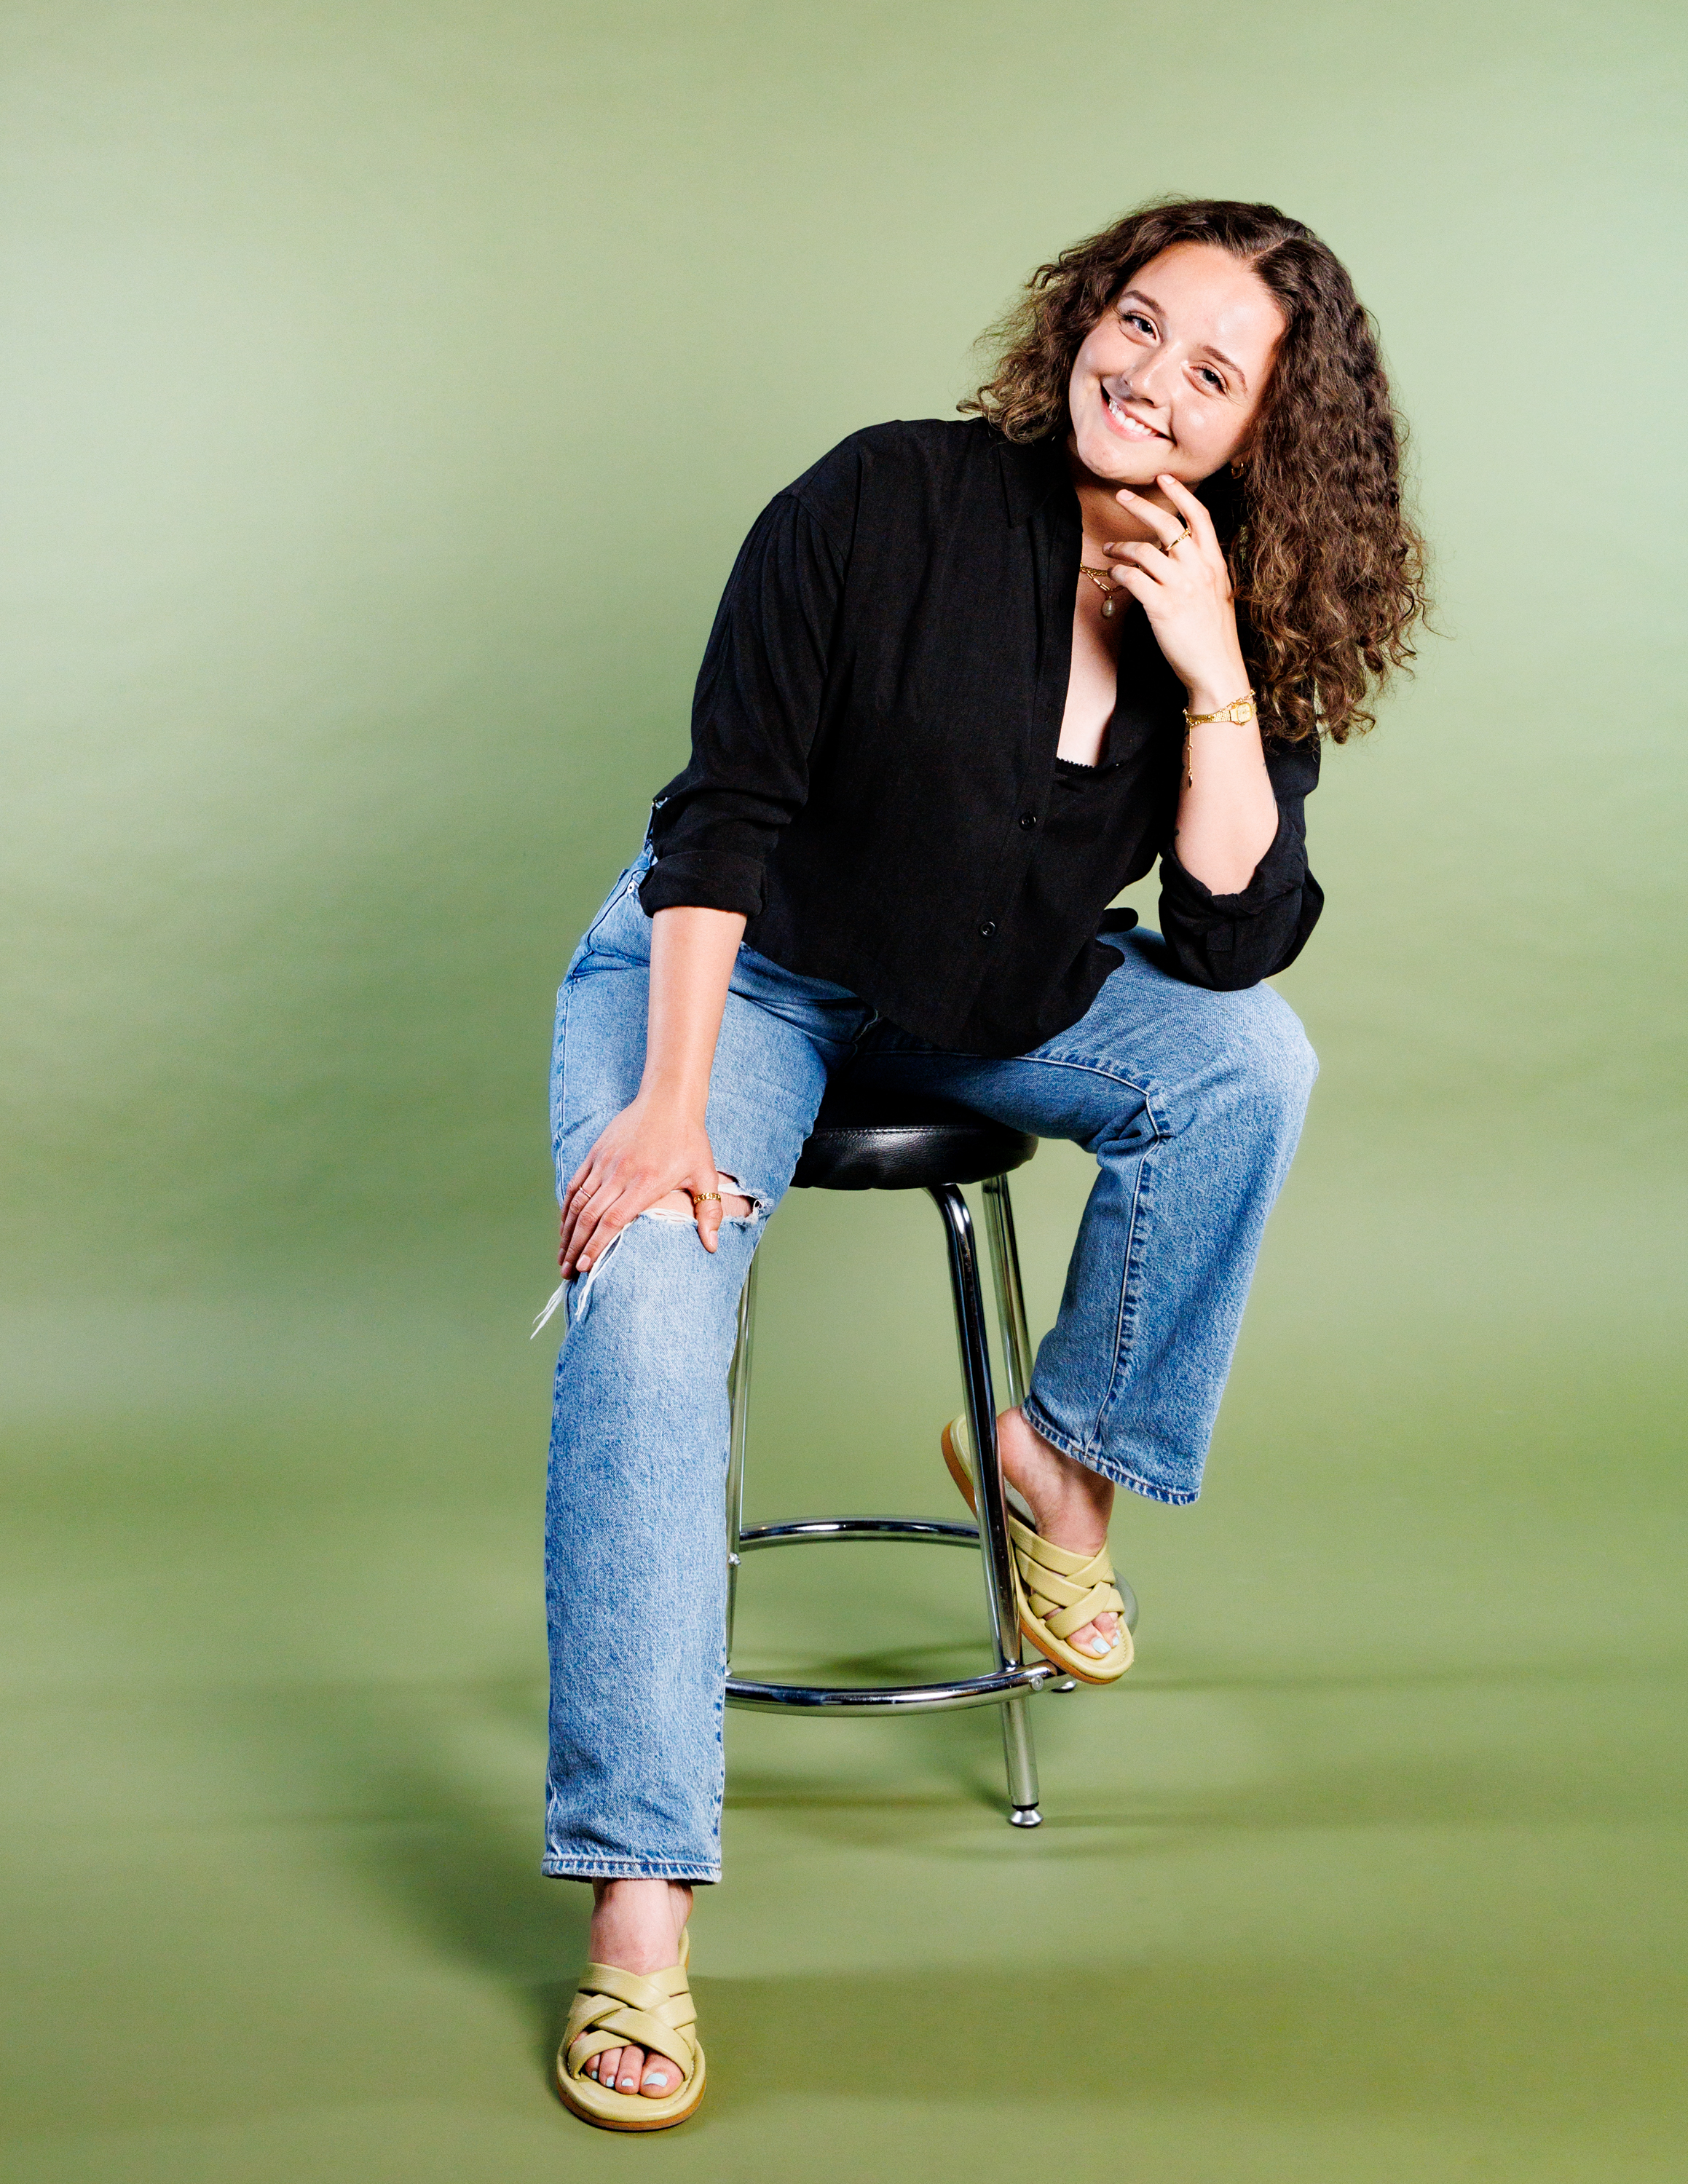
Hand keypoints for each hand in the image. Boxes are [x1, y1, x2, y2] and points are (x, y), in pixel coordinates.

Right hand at [559, 1095, 725, 1275]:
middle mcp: (620, 1174)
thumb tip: (712, 1247)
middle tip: (569, 1272)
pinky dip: (566, 1207)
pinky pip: (575, 1184)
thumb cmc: (689, 1139)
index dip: (596, 1246)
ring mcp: (605, 1162)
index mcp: (645, 1183)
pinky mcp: (596, 1152)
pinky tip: (564, 1225)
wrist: (669, 1099)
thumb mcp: (705, 1175)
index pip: (613, 1221)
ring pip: (578, 1203)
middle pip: (590, 1217)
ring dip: (567, 1232)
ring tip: (562, 1256)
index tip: (586, 1267)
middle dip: (576, 1248)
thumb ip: (708, 1212)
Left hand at [1101, 474, 1248, 707]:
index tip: (1164, 477)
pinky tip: (1115, 574)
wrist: (1217, 669)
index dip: (1181, 493)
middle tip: (1121, 496)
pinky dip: (1119, 572)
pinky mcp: (1162, 607)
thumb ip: (1204, 571)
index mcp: (1215, 564)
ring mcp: (1180, 587)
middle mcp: (1199, 570)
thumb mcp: (1219, 595)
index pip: (1200, 517)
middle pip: (1167, 525)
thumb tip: (1181, 554)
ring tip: (1110, 550)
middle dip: (1141, 506)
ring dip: (1121, 547)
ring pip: (1143, 550)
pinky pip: (1133, 578)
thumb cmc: (1215, 636)